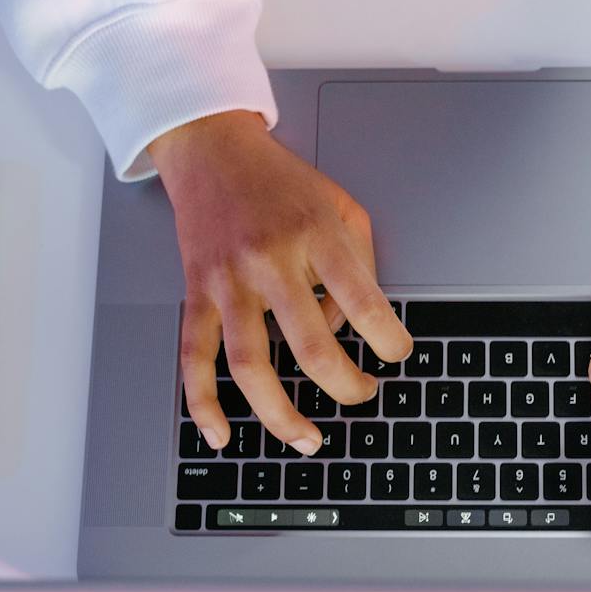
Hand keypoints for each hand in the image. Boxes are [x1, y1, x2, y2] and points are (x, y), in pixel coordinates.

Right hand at [148, 110, 410, 454]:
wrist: (211, 151)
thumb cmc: (282, 182)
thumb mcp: (341, 207)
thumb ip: (358, 267)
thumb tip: (347, 328)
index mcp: (316, 235)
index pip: (364, 304)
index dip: (389, 342)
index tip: (396, 355)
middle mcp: (271, 260)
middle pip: (312, 346)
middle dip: (346, 386)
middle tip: (362, 394)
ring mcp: (228, 281)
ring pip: (251, 366)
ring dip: (281, 415)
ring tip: (307, 439)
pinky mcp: (196, 293)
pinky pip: (194, 358)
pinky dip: (203, 403)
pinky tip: (221, 434)